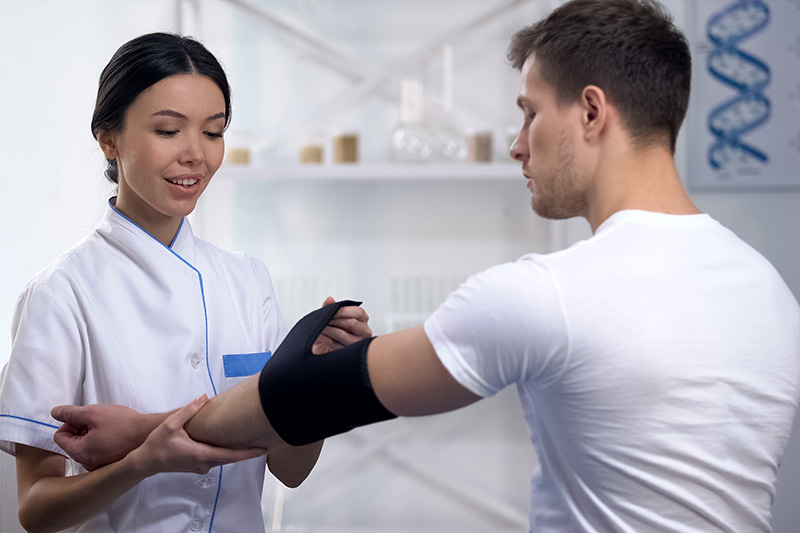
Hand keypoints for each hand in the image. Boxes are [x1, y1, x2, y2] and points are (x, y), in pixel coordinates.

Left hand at [51, 404, 152, 470]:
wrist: (150, 433)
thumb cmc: (126, 425)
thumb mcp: (94, 412)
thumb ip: (71, 412)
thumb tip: (56, 412)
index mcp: (80, 452)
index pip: (59, 436)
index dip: (69, 422)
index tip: (84, 417)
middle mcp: (88, 463)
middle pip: (72, 443)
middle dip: (81, 429)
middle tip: (98, 420)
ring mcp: (99, 466)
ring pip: (85, 447)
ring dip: (92, 434)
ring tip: (109, 427)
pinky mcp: (110, 465)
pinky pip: (97, 452)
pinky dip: (101, 442)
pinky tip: (114, 435)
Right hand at [129, 395, 266, 476]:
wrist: (145, 462)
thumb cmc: (156, 445)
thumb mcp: (171, 424)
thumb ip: (189, 410)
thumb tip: (204, 398)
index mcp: (200, 454)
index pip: (231, 455)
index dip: (249, 453)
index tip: (263, 450)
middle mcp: (203, 463)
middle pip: (231, 458)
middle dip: (248, 452)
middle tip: (265, 443)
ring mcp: (201, 466)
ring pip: (224, 459)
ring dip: (238, 452)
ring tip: (253, 443)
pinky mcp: (198, 465)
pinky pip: (217, 459)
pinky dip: (227, 453)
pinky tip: (232, 444)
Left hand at [312, 296, 371, 353]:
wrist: (324, 348)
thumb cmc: (332, 330)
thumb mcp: (330, 317)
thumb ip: (330, 306)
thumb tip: (329, 299)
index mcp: (362, 320)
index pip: (358, 312)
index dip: (344, 310)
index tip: (331, 310)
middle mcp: (364, 332)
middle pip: (352, 323)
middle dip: (335, 320)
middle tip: (324, 319)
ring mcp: (357, 344)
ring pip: (342, 334)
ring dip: (328, 329)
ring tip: (319, 327)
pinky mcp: (347, 353)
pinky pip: (335, 344)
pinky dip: (325, 338)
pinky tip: (319, 335)